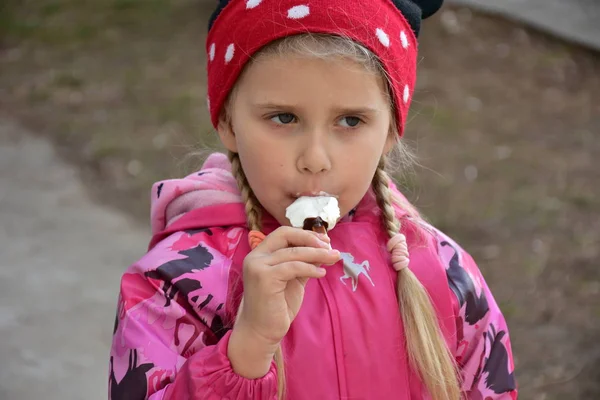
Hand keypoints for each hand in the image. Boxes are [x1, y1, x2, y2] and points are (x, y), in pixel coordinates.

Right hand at [228, 227, 339, 376]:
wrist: (262, 332)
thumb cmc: (277, 307)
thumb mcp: (293, 279)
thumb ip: (303, 263)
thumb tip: (324, 249)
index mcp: (260, 254)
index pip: (283, 233)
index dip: (305, 234)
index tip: (324, 241)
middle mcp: (255, 257)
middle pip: (285, 235)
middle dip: (310, 238)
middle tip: (329, 247)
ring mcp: (258, 267)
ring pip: (293, 252)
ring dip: (317, 254)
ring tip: (334, 258)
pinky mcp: (264, 278)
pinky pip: (293, 267)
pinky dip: (310, 268)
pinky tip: (321, 273)